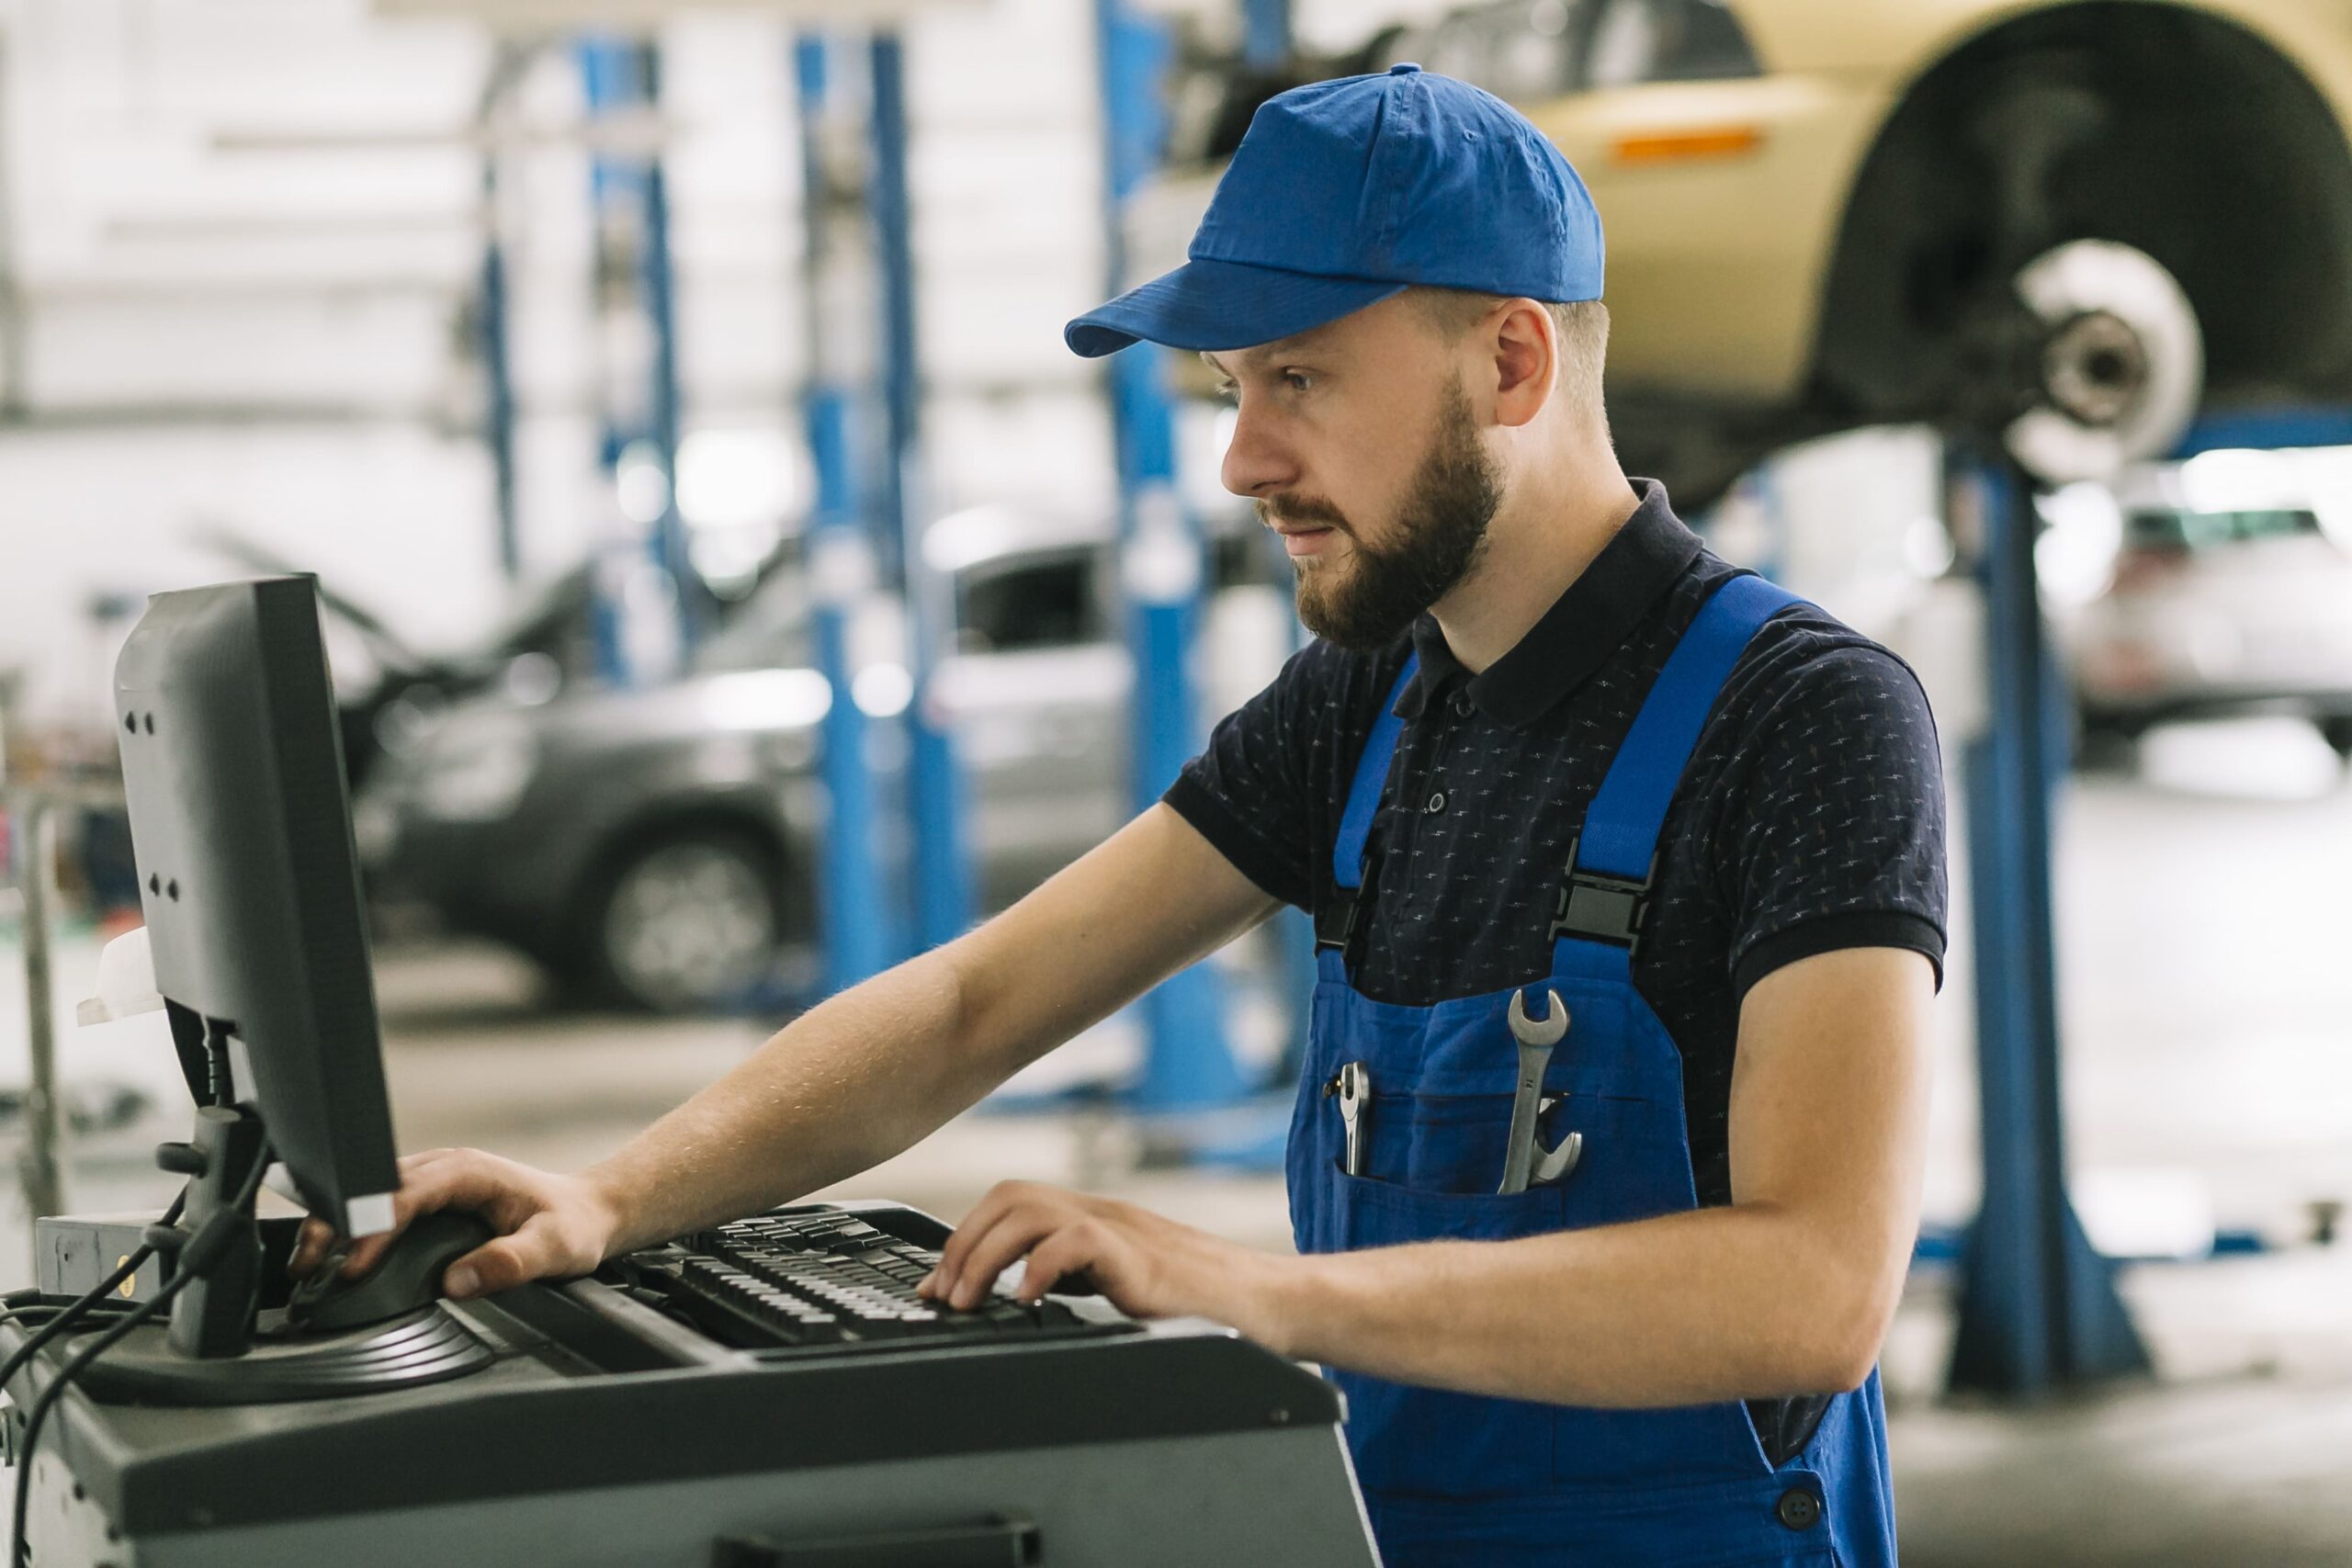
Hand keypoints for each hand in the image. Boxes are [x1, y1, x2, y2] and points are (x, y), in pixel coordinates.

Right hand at [288, 1148, 625, 1299]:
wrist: (587, 1213)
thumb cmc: (572, 1226)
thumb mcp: (554, 1248)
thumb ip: (510, 1263)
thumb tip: (457, 1281)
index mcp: (469, 1171)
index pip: (406, 1195)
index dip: (374, 1228)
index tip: (351, 1265)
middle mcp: (445, 1168)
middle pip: (373, 1188)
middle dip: (335, 1222)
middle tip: (304, 1264)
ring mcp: (432, 1180)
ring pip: (368, 1194)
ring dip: (335, 1224)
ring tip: (303, 1265)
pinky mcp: (426, 1198)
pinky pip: (378, 1207)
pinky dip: (349, 1229)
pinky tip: (330, 1257)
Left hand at [917, 1181, 1299, 1350]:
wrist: (1267, 1303)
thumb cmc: (1202, 1302)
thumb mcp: (1119, 1285)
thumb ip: (1075, 1278)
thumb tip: (1014, 1296)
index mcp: (1093, 1218)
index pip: (1010, 1203)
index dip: (963, 1240)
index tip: (935, 1287)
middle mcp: (1102, 1213)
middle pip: (1009, 1196)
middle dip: (962, 1244)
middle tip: (943, 1297)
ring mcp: (1121, 1230)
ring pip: (1030, 1211)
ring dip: (986, 1255)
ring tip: (970, 1301)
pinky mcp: (1140, 1257)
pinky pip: (1076, 1242)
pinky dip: (1039, 1267)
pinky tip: (1026, 1302)